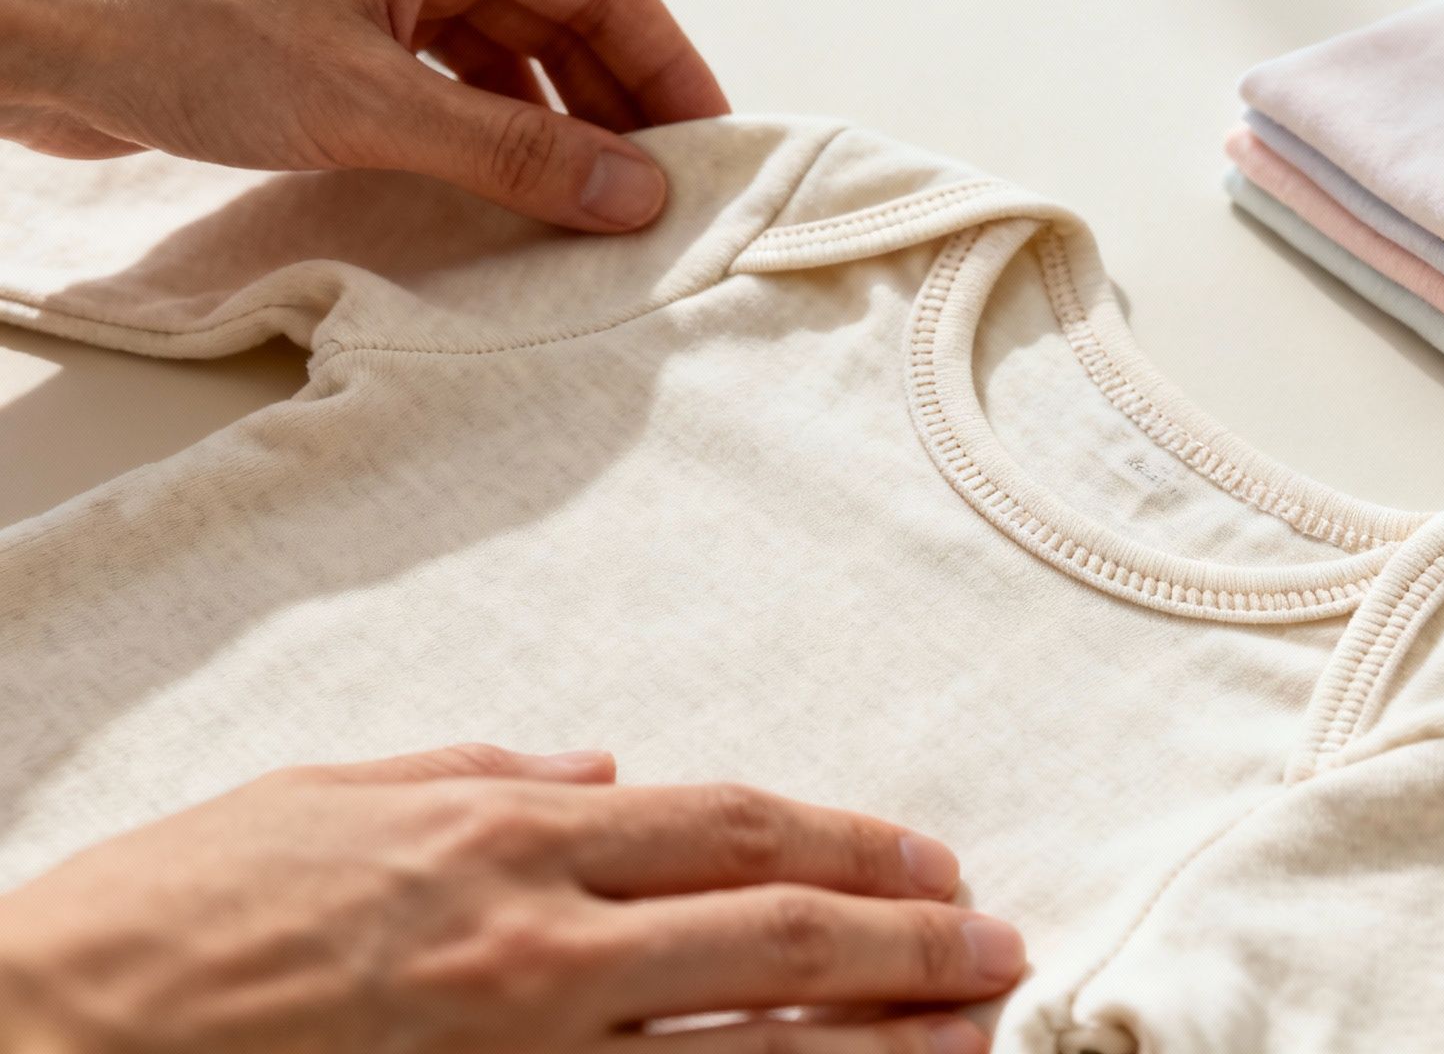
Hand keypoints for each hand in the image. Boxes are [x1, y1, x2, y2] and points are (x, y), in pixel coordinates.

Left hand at [0, 0, 729, 230]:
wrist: (40, 36)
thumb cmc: (175, 24)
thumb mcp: (368, 102)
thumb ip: (510, 152)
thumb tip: (627, 192)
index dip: (667, 67)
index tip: (709, 146)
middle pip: (563, 23)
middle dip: (618, 110)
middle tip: (662, 198)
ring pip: (510, 60)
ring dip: (555, 133)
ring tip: (595, 212)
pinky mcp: (344, 34)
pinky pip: (452, 85)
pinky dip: (491, 139)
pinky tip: (513, 197)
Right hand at [0, 745, 1019, 1053]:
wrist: (51, 1039)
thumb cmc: (180, 910)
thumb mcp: (332, 793)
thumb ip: (484, 770)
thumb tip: (602, 766)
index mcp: (506, 832)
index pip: (736, 825)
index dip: (854, 841)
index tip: (929, 862)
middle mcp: (541, 942)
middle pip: (778, 930)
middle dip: (910, 939)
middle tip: (1000, 948)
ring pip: (752, 1050)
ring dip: (881, 1044)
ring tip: (973, 1038)